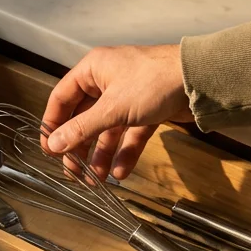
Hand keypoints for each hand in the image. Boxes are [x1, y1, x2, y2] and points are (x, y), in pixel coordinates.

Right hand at [42, 44, 192, 178]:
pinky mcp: (146, 110)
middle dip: (79, 147)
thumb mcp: (113, 108)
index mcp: (92, 70)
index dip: (53, 125)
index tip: (49, 151)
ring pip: (107, 130)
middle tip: (74, 172)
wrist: (200, 79)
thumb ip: (82, 129)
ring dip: (101, 155)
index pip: (61, 99)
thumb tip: (54, 145)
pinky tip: (121, 172)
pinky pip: (129, 134)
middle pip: (84, 119)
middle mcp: (107, 82)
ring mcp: (127, 97)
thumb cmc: (154, 82)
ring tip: (97, 180)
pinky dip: (125, 152)